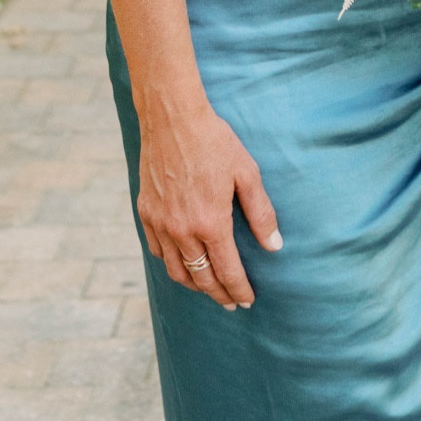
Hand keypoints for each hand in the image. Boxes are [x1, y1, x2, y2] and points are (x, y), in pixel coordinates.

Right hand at [136, 99, 281, 309]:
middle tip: (231, 302)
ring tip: (209, 288)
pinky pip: (158, 251)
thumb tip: (274, 246)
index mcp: (210, 222)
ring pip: (177, 271)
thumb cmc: (214, 141)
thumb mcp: (247, 173)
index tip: (248, 300)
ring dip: (195, 285)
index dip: (239, 289)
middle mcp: (182, 230)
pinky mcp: (146, 213)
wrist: (172, 118)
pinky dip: (172, 264)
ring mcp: (160, 223)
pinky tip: (184, 262)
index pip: (227, 271)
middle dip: (219, 294)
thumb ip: (261, 213)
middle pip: (201, 278)